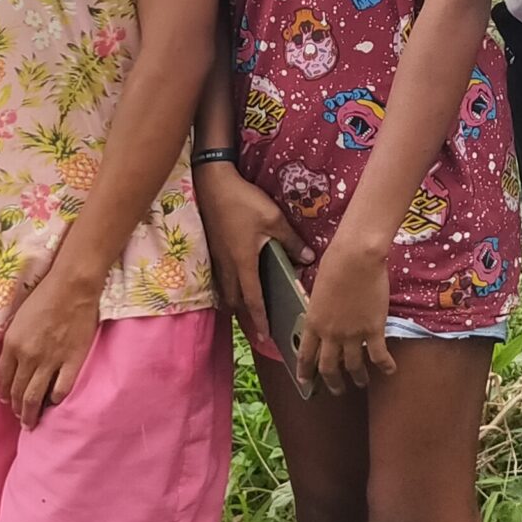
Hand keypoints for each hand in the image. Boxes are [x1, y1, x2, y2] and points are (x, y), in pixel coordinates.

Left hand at [0, 271, 102, 428]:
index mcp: (12, 345)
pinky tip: (54, 403)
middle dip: (17, 408)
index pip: (2, 379)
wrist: (73, 286)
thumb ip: (13, 341)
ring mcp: (51, 361)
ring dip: (31, 412)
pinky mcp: (72, 361)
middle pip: (18, 392)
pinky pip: (61, 389)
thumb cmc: (45, 295)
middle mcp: (28, 357)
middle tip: (20, 417)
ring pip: (35, 397)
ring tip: (32, 421)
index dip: (4, 393)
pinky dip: (55, 399)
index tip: (6, 401)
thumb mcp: (18, 318)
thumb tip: (13, 360)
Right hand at [192, 163, 306, 348]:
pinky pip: (221, 276)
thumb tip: (309, 259)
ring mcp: (217, 258)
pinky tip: (238, 279)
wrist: (212, 184)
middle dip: (246, 315)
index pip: (253, 299)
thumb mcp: (273, 219)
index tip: (266, 337)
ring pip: (226, 289)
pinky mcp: (213, 248)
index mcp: (244, 263)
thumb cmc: (243, 202)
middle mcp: (228, 266)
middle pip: (235, 300)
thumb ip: (291, 241)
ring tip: (249, 306)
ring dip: (236, 301)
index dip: (260, 319)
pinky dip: (229, 285)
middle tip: (259, 324)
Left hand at [297, 232, 395, 389]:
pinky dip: (385, 365)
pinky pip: (379, 355)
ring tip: (362, 382)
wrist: (356, 258)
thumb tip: (325, 316)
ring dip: (358, 377)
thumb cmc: (335, 263)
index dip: (304, 371)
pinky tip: (390, 370)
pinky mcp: (373, 330)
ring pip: (353, 366)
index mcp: (313, 322)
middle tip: (336, 389)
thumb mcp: (319, 289)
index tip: (305, 381)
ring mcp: (352, 334)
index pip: (305, 354)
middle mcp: (330, 334)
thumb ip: (320, 308)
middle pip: (328, 367)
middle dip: (332, 382)